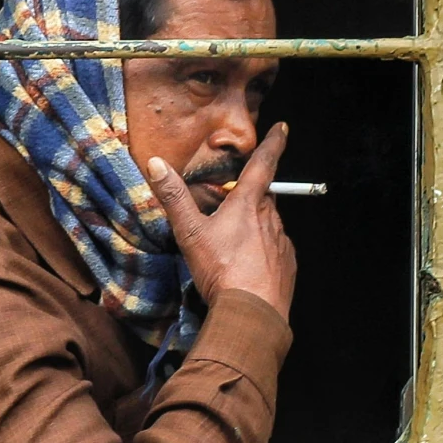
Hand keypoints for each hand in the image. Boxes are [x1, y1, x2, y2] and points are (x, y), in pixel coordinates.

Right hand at [146, 122, 297, 321]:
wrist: (252, 313)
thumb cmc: (221, 269)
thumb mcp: (190, 233)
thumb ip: (173, 198)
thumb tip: (155, 164)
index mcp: (248, 205)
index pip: (263, 166)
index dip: (273, 144)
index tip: (283, 129)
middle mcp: (271, 219)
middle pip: (264, 197)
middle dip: (251, 195)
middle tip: (231, 203)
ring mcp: (282, 243)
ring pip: (269, 222)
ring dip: (255, 224)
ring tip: (233, 242)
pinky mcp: (288, 265)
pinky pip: (275, 248)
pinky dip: (263, 249)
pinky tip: (246, 264)